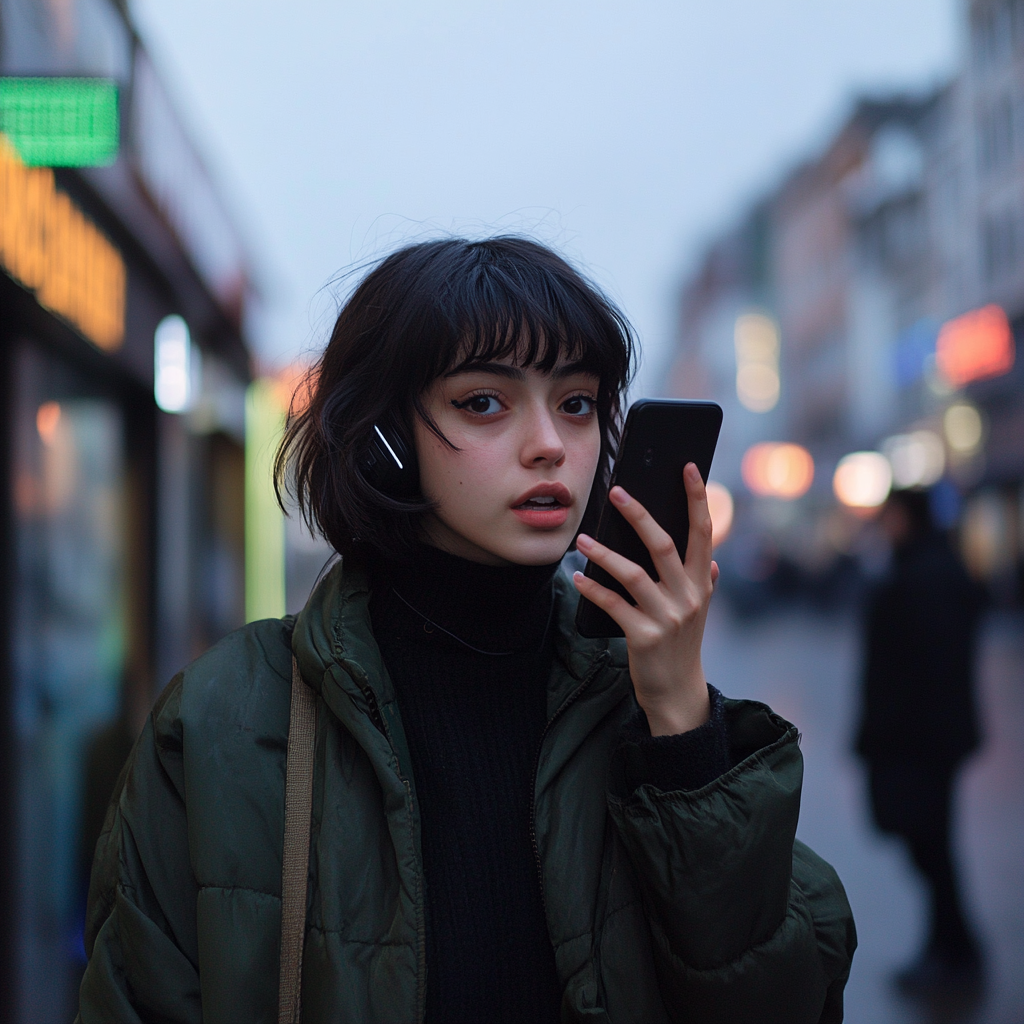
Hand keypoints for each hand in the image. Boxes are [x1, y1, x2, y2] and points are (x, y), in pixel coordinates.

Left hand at [572, 463, 718, 735]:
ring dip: (605, 553)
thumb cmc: (681, 643)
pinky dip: (593, 589)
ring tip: (582, 539)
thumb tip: (711, 557)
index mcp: (702, 582)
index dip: (697, 497)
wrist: (677, 692)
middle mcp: (689, 596)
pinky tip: (577, 577)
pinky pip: (613, 605)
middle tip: (616, 492)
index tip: (688, 466)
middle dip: (640, 515)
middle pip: (665, 545)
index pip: (703, 531)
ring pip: (634, 574)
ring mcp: (667, 617)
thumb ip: (704, 581)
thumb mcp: (698, 610)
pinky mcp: (644, 637)